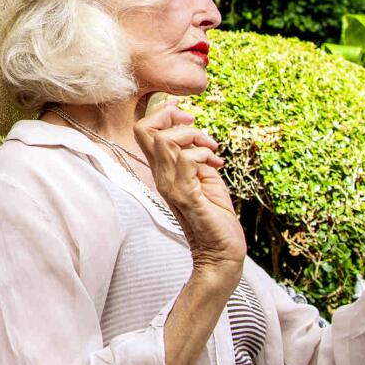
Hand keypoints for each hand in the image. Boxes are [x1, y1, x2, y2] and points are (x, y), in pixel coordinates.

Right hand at [134, 102, 245, 273]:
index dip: (163, 113)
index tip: (186, 115)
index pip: (143, 130)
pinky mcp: (185, 195)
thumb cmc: (215, 217)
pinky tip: (214, 165)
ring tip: (211, 150)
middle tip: (197, 130)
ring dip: (193, 137)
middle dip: (172, 117)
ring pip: (165, 141)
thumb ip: (195, 155)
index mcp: (163, 169)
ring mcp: (169, 185)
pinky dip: (203, 155)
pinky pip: (186, 160)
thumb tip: (196, 133)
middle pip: (144, 129)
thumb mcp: (205, 176)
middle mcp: (160, 175)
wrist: (221, 252)